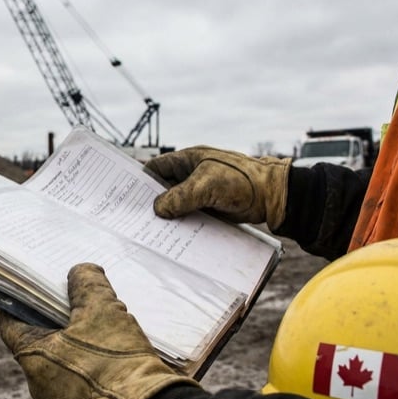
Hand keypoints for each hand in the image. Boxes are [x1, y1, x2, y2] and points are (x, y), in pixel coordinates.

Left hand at [0, 263, 194, 398]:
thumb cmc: (116, 365)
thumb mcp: (102, 311)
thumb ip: (87, 285)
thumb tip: (80, 272)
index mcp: (32, 357)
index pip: (12, 321)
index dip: (21, 299)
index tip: (32, 284)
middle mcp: (40, 382)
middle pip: (42, 337)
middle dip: (60, 315)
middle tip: (78, 294)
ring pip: (66, 356)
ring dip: (83, 336)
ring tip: (107, 318)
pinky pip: (85, 374)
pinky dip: (96, 358)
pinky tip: (119, 345)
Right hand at [145, 146, 290, 228]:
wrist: (272, 196)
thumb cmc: (241, 180)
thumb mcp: (207, 185)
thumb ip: (180, 196)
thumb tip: (158, 210)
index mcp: (187, 161)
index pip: (155, 169)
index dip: (140, 181)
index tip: (125, 196)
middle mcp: (190, 175)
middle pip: (162, 189)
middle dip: (150, 202)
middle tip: (133, 219)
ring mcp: (198, 193)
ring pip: (174, 205)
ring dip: (166, 216)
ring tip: (149, 232)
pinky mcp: (207, 208)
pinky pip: (187, 216)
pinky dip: (180, 225)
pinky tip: (171, 238)